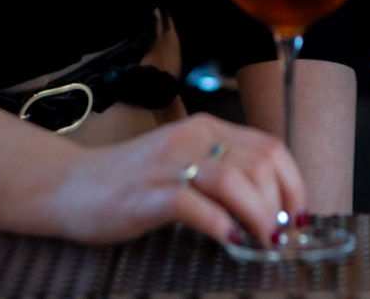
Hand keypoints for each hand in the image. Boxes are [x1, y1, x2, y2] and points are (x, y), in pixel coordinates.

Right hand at [46, 113, 304, 248]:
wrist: (70, 185)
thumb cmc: (131, 182)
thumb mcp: (183, 163)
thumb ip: (222, 173)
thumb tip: (271, 207)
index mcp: (206, 128)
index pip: (269, 147)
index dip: (294, 183)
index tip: (299, 215)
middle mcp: (191, 138)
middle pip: (258, 163)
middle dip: (279, 204)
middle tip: (281, 236)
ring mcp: (168, 164)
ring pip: (233, 180)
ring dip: (259, 215)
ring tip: (265, 242)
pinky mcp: (148, 193)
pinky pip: (195, 204)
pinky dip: (221, 225)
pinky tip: (231, 242)